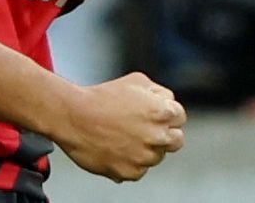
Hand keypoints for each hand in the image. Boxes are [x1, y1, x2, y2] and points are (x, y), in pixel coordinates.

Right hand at [53, 73, 186, 181]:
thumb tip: (167, 103)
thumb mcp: (136, 81)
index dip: (167, 114)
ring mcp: (144, 157)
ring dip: (146, 149)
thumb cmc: (103, 96)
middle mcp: (157, 137)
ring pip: (156, 157)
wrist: (74, 116)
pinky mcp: (130, 173)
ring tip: (123, 136)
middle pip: (176, 141)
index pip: (180, 117)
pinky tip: (115, 148)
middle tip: (145, 129)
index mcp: (162, 112)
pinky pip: (139, 170)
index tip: (154, 115)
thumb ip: (159, 93)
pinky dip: (130, 162)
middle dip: (164, 134)